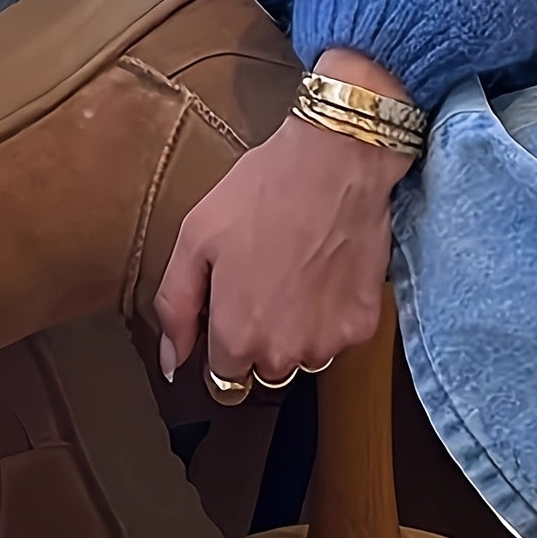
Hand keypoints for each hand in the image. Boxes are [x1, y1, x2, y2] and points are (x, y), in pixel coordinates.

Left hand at [153, 52, 414, 395]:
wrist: (335, 160)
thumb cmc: (263, 190)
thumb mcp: (196, 237)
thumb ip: (175, 306)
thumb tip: (173, 362)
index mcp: (236, 336)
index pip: (222, 377)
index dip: (222, 339)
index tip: (232, 303)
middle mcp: (283, 353)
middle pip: (263, 370)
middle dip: (259, 336)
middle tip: (264, 278)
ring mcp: (328, 342)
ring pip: (304, 357)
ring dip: (298, 330)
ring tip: (298, 270)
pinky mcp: (363, 325)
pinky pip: (340, 336)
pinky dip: (333, 311)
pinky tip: (327, 268)